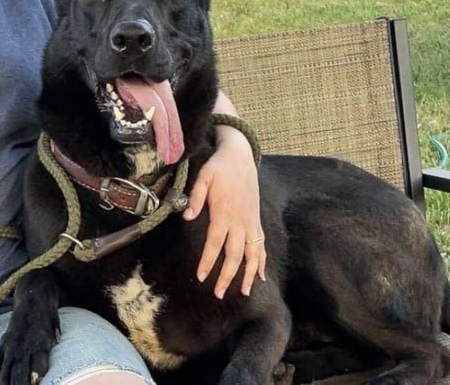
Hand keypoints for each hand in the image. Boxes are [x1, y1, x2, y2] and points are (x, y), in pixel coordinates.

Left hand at [183, 124, 265, 298]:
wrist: (240, 156)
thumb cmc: (219, 167)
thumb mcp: (204, 176)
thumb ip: (195, 197)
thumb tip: (186, 216)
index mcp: (224, 212)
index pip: (215, 243)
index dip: (208, 261)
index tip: (201, 277)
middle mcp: (240, 221)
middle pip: (234, 254)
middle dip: (227, 276)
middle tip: (219, 294)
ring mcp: (250, 222)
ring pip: (252, 254)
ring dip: (247, 274)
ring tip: (243, 292)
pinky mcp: (256, 220)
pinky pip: (262, 245)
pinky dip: (262, 262)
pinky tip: (261, 277)